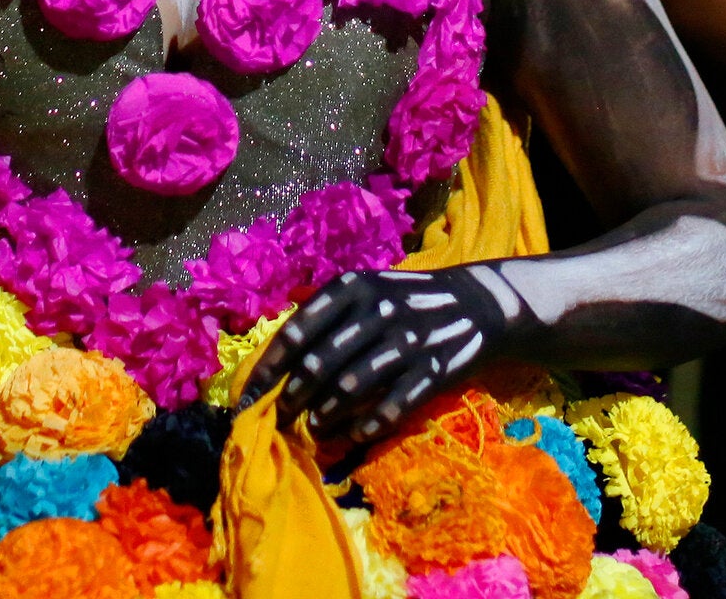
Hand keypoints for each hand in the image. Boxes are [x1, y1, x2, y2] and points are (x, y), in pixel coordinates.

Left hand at [240, 265, 513, 444]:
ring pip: (350, 389)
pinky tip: (351, 437)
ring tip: (313, 429)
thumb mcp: (365, 287)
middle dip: (292, 399)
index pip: (296, 333)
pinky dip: (366, 427)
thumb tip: (274, 355)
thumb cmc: (406, 299)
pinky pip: (392, 408)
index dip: (268, 369)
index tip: (248, 396)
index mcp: (352, 288)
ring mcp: (407, 341)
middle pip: (318, 366)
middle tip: (280, 419)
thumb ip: (323, 313)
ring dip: (325, 416)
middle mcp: (376, 311)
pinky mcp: (434, 371)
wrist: (477, 304)